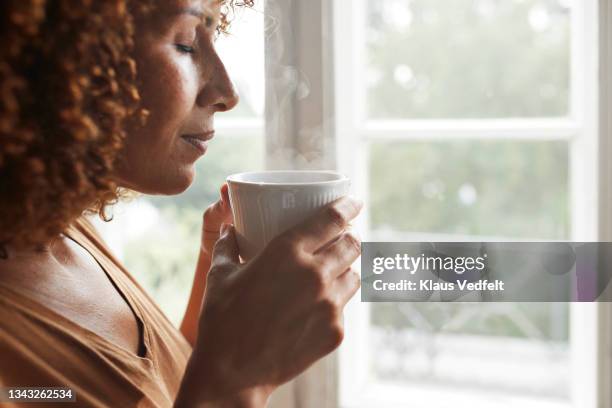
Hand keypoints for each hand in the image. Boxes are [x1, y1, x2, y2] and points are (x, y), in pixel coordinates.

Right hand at [176, 196, 362, 405]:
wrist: (231, 374)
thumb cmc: (221, 320)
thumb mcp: (219, 274)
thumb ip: (227, 244)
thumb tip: (230, 228)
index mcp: (288, 252)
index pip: (333, 219)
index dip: (348, 206)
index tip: (354, 202)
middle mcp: (315, 274)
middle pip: (352, 244)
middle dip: (351, 235)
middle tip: (342, 235)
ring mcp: (329, 305)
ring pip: (354, 275)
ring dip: (346, 268)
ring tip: (332, 271)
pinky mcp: (335, 331)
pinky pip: (344, 307)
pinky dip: (335, 301)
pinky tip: (317, 305)